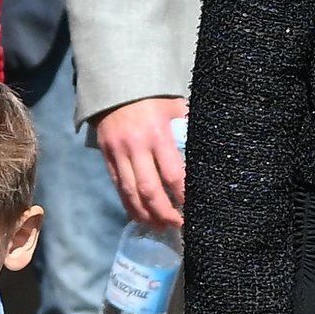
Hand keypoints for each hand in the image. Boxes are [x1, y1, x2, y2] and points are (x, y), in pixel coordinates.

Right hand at [95, 96, 186, 228]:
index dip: (183, 196)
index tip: (193, 209)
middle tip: (177, 225)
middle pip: (150, 190)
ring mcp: (118, 154)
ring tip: (160, 227)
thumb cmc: (152, 97)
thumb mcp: (174, 106)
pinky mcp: (107, 157)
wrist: (115, 87)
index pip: (173, 174)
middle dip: (164, 213)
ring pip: (131, 193)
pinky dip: (129, 205)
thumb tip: (207, 150)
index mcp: (157, 134)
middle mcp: (136, 147)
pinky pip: (118, 187)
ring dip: (146, 215)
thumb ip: (188, 127)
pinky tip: (140, 216)